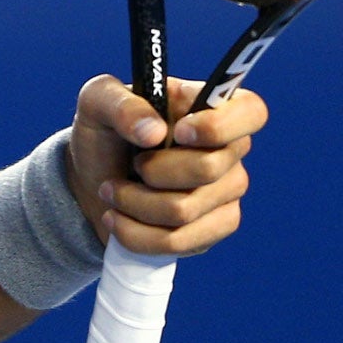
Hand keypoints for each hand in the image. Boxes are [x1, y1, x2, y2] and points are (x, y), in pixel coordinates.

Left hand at [65, 75, 268, 256]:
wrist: (91, 181)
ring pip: (186, 210)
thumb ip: (119, 103)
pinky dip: (136, 233)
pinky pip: (180, 241)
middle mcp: (229, 149)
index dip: (220, 126)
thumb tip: (153, 131)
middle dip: (153, 172)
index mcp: (209, 106)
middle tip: (130, 165)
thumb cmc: (104, 132)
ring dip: (135, 203)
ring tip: (111, 191)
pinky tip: (118, 219)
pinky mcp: (213, 228)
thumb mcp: (96, 102)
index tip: (178, 132)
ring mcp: (226, 191)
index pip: (251, 111)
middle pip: (208, 169)